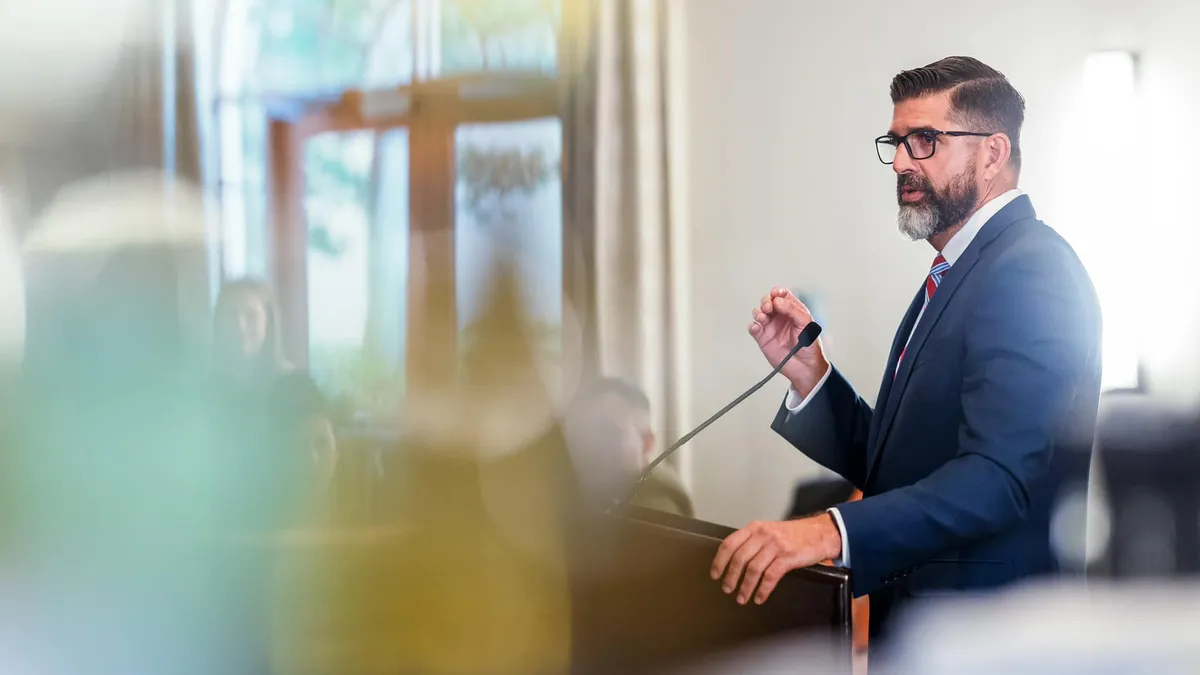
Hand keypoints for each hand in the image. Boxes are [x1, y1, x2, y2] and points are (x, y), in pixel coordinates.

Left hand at [710, 515, 841, 604]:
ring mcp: (776, 546)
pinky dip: (763, 590)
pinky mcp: (788, 557)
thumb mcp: (769, 530)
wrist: (820, 532)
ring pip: (753, 569)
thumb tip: (734, 561)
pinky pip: (770, 576)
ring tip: (741, 597)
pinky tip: (760, 597)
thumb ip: (753, 541)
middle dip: (730, 576)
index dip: (719, 560)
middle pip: (739, 558)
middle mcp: (763, 535)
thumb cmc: (794, 534)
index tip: (714, 574)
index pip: (729, 543)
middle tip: (727, 589)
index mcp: (755, 528)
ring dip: (745, 586)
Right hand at [749, 288, 828, 396]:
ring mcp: (770, 327)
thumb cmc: (810, 346)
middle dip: (766, 301)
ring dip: (758, 312)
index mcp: (792, 311)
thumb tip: (777, 301)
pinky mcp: (763, 338)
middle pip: (768, 302)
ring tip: (763, 317)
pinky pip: (753, 328)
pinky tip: (757, 327)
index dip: (777, 292)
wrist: (805, 367)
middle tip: (768, 307)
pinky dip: (752, 326)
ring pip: (759, 313)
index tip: (775, 294)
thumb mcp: (806, 324)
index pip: (782, 296)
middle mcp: (780, 317)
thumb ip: (793, 310)